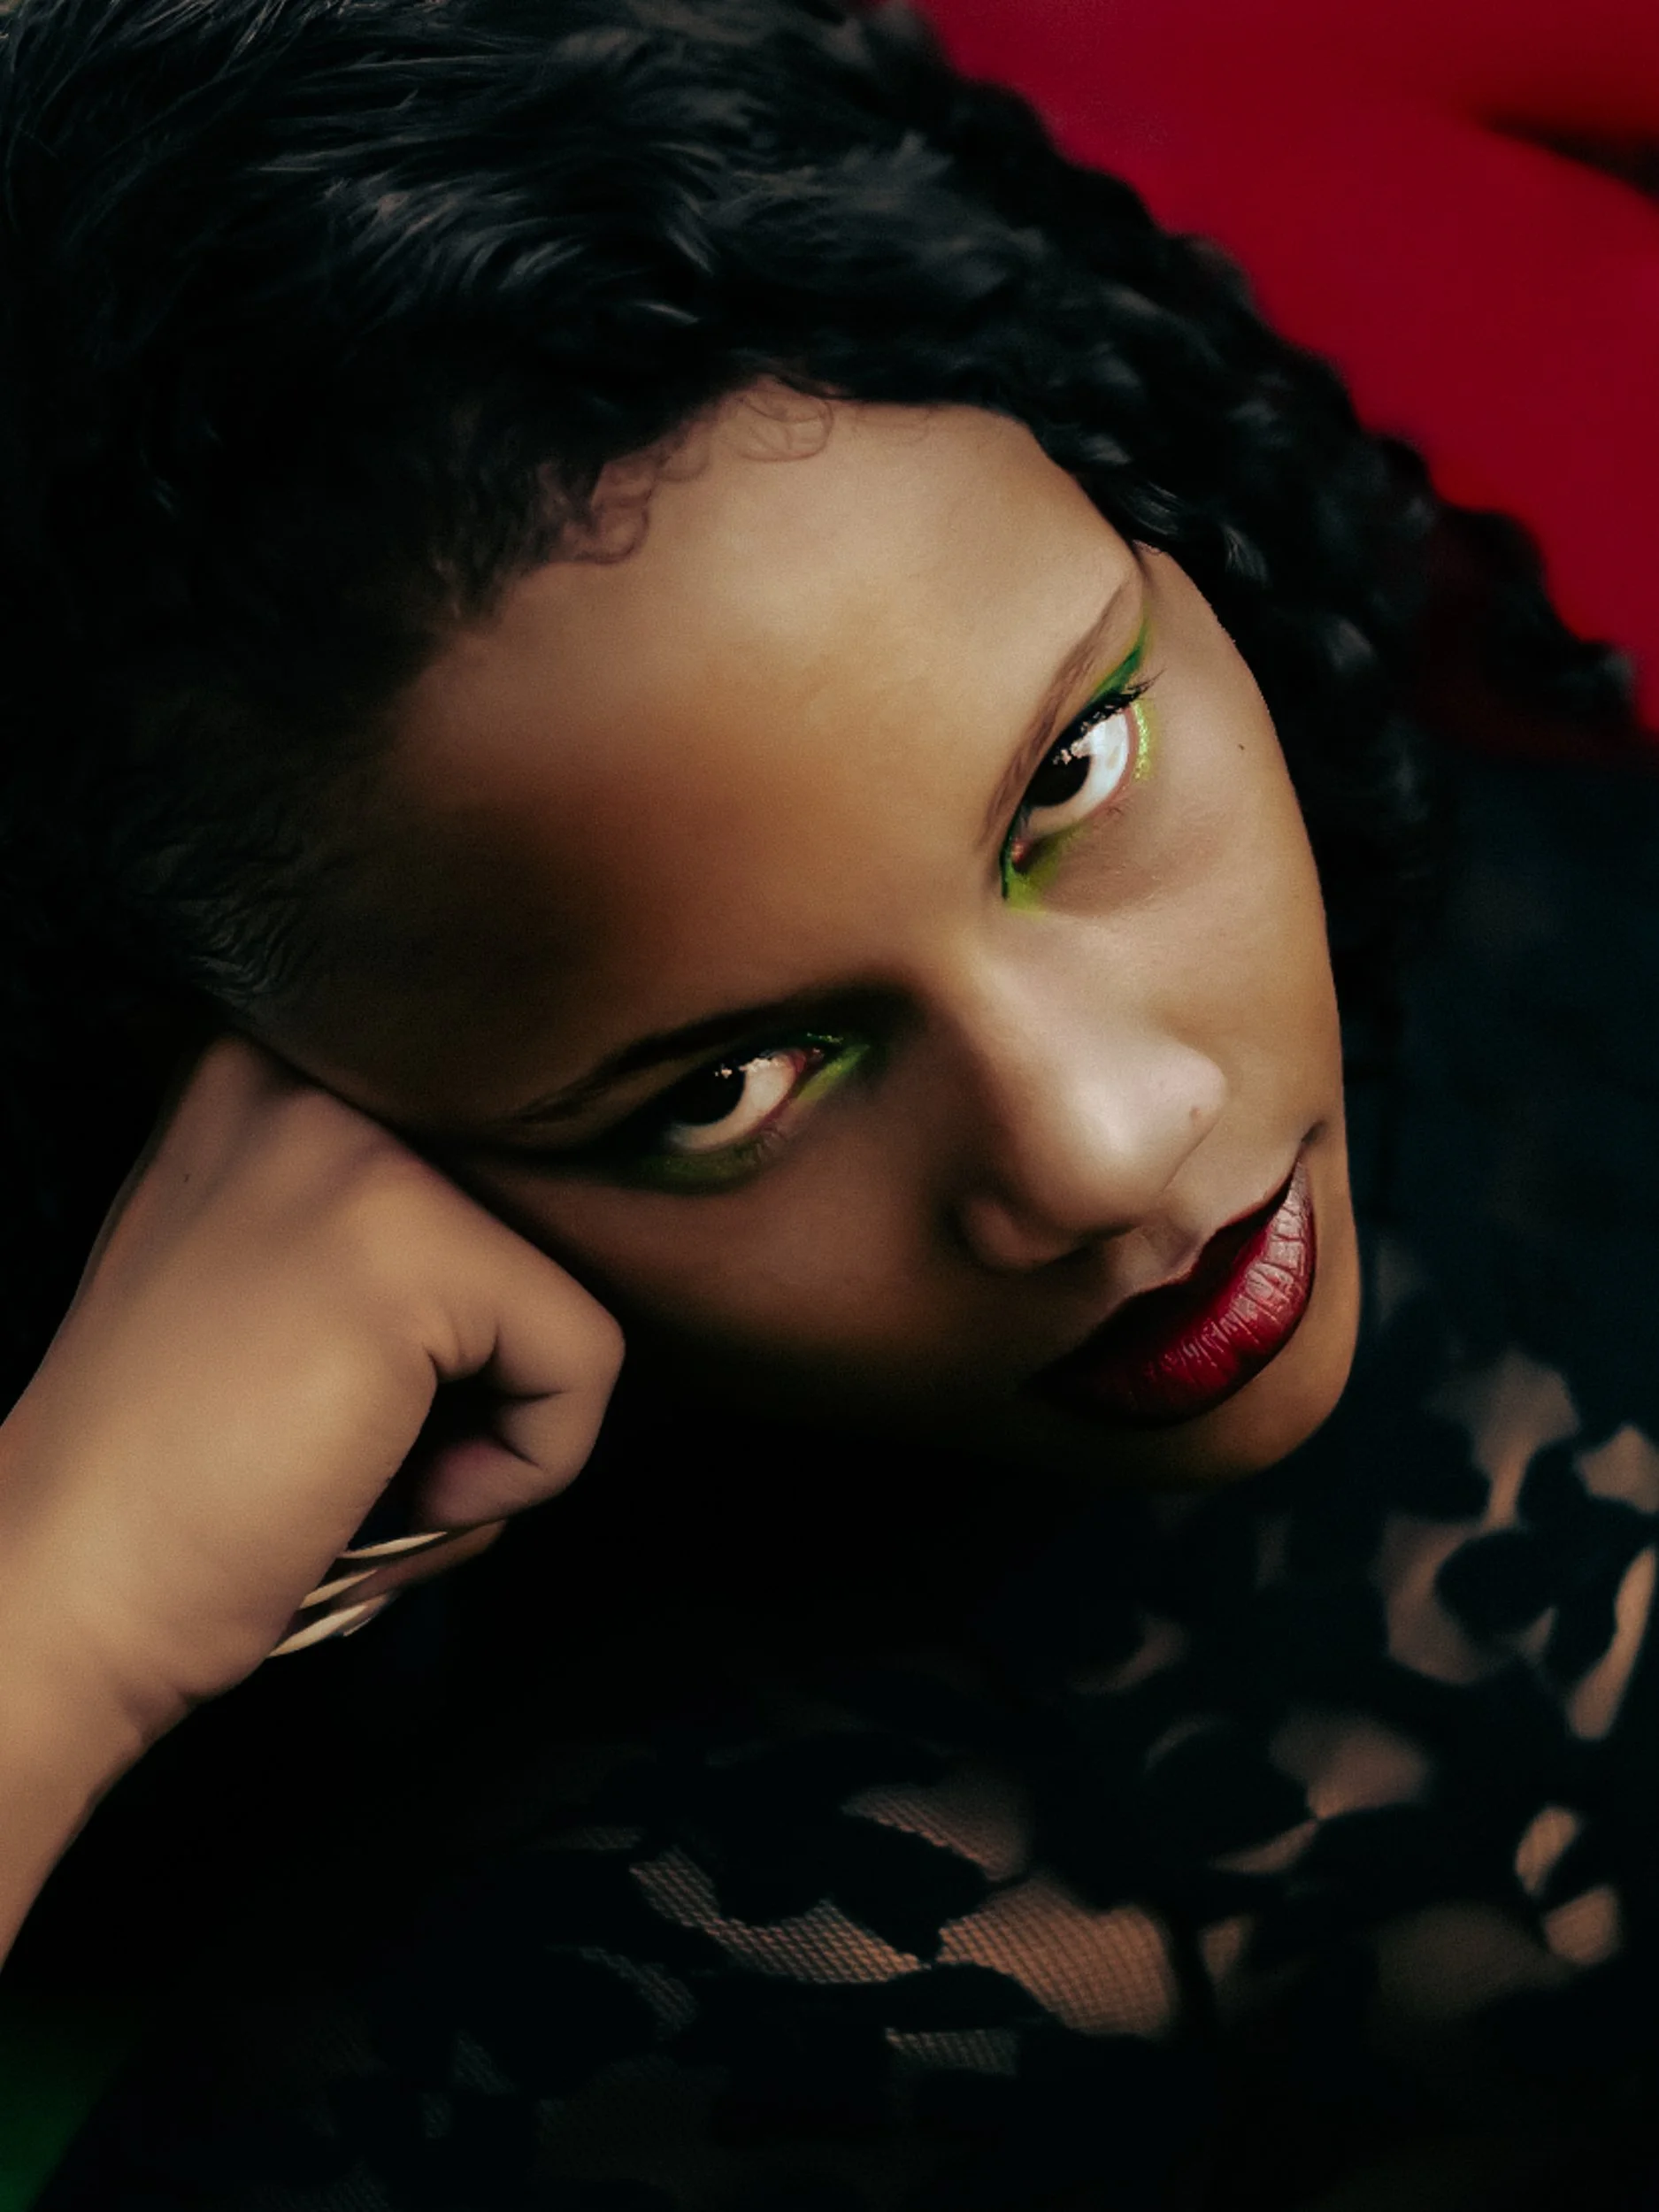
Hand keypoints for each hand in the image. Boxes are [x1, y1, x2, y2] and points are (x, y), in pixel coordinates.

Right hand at [0, 1034, 622, 1740]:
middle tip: (359, 1437)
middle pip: (538, 1217)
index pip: (488, 1153)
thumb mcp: (265, 1273)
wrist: (66, 1591)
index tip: (357, 1376)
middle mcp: (304, 1075)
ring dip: (501, 1416)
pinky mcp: (408, 1250)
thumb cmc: (184, 1471)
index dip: (467, 1299)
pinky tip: (399, 1490)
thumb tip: (569, 1222)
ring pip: (568, 1289)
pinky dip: (529, 1466)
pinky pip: (586, 1361)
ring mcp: (352, 1150)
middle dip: (487, 1357)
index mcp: (262, 1067)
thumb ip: (382, 1218)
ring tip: (366, 1461)